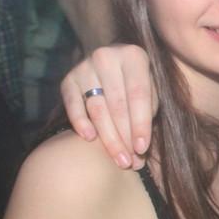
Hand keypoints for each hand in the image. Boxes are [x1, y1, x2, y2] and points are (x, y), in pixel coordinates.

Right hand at [61, 44, 156, 168]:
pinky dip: (80, 122)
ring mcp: (85, 67)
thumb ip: (149, 112)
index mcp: (134, 56)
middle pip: (117, 105)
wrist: (112, 61)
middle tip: (130, 162)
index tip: (142, 149)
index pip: (138, 95)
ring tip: (119, 159)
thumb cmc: (136, 81)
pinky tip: (89, 138)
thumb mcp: (151, 88)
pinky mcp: (68, 79)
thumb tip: (141, 148)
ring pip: (97, 109)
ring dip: (108, 138)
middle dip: (125, 137)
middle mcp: (107, 57)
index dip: (141, 124)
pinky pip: (73, 105)